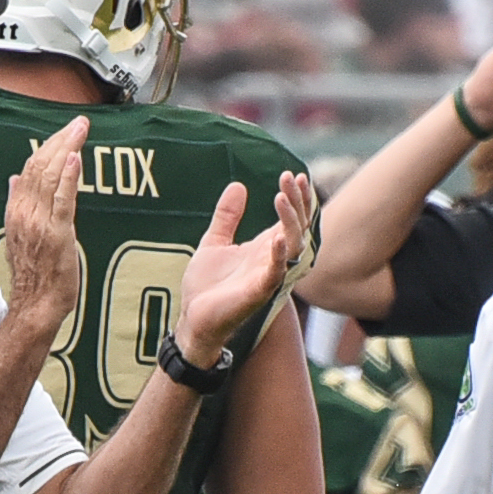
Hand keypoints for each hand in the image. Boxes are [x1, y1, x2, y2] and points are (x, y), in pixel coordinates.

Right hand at [0, 115, 87, 336]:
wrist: (36, 304)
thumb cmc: (34, 273)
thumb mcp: (20, 233)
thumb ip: (19, 203)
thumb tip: (14, 180)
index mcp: (16, 211)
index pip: (30, 168)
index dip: (47, 145)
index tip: (63, 131)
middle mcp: (25, 212)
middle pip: (40, 165)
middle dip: (60, 140)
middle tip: (78, 123)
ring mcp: (40, 222)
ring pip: (51, 176)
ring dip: (67, 148)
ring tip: (80, 129)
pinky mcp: (58, 233)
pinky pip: (63, 199)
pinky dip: (69, 176)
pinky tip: (76, 157)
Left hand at [172, 171, 315, 362]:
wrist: (193, 318)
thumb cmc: (207, 286)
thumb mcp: (215, 241)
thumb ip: (227, 216)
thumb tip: (238, 185)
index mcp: (265, 249)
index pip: (292, 219)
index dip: (297, 198)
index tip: (293, 174)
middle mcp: (272, 261)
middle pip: (299, 228)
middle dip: (298, 202)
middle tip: (289, 177)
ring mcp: (267, 277)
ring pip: (293, 247)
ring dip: (290, 221)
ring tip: (280, 197)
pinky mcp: (257, 294)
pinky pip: (275, 274)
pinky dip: (278, 256)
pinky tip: (275, 237)